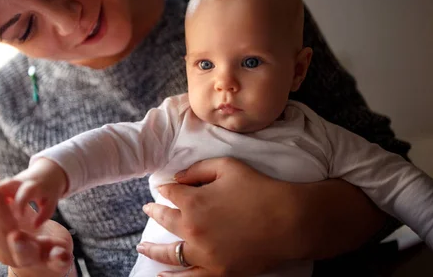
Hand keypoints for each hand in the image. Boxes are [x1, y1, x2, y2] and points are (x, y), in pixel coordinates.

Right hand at [0, 148, 73, 276]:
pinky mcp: (51, 261)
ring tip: (18, 235)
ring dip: (20, 244)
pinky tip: (63, 254)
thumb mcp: (1, 202)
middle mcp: (4, 249)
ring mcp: (27, 257)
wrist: (37, 261)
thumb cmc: (10, 228)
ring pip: (23, 253)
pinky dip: (58, 258)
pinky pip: (55, 262)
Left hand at [136, 158, 297, 276]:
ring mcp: (204, 254)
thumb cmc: (259, 188)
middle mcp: (192, 229)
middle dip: (154, 213)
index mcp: (192, 202)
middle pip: (164, 220)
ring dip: (153, 249)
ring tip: (142, 247)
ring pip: (170, 253)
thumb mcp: (227, 166)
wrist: (290, 220)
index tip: (163, 188)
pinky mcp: (218, 271)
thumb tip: (177, 178)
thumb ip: (197, 169)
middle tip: (148, 210)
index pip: (169, 193)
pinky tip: (163, 276)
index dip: (165, 188)